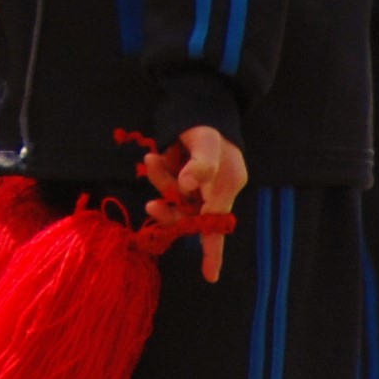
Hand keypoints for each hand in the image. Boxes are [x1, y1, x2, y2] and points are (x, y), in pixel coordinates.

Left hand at [139, 125, 247, 282]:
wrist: (198, 101)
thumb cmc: (208, 124)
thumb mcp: (207, 142)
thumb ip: (201, 164)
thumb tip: (189, 185)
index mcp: (226, 185)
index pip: (217, 224)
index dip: (213, 251)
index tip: (210, 277)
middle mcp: (215, 189)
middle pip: (188, 212)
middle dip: (168, 205)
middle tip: (152, 203)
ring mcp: (200, 184)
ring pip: (175, 198)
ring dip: (161, 183)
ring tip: (152, 160)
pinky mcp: (186, 177)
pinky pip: (169, 185)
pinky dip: (160, 173)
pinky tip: (156, 157)